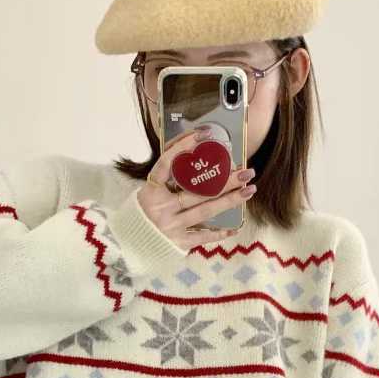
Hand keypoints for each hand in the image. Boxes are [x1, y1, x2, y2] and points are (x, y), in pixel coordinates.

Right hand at [138, 129, 256, 250]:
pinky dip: (219, 232)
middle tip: (246, 171)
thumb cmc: (143, 213)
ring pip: (205, 211)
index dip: (183, 146)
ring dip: (230, 201)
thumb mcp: (149, 192)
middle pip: (198, 190)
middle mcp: (162, 207)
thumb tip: (195, 158)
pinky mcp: (178, 242)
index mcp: (152, 191)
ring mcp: (171, 226)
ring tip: (248, 191)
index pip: (167, 163)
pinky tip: (235, 227)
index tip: (203, 135)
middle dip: (225, 180)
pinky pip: (203, 236)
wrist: (130, 243)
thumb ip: (167, 179)